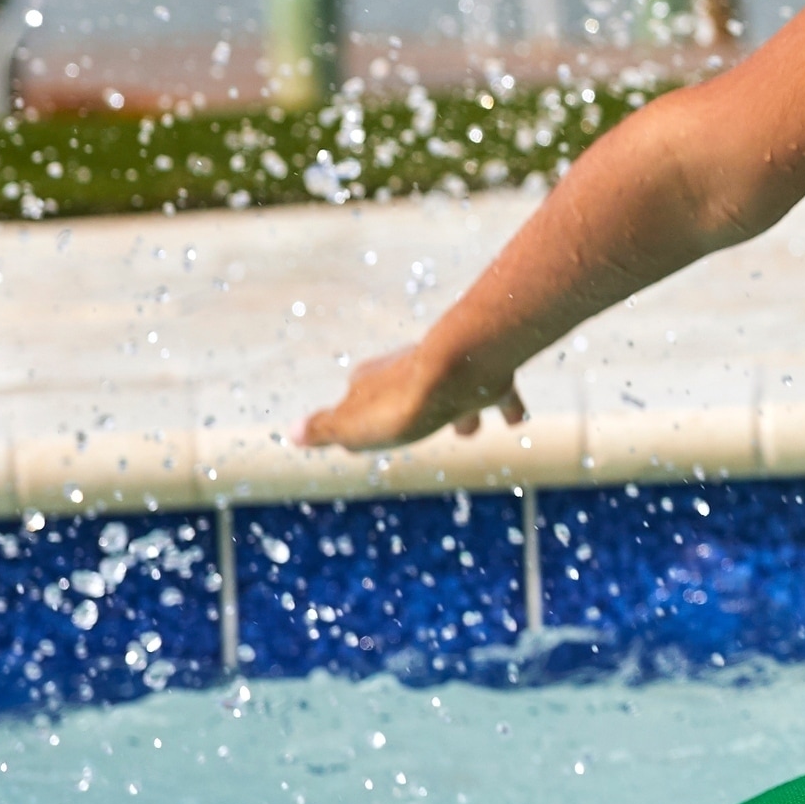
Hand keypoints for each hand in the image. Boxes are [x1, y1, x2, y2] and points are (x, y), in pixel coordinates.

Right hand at [297, 339, 527, 452]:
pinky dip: (507, 406)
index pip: (357, 399)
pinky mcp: (489, 377)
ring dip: (462, 412)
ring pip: (455, 392)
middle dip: (409, 410)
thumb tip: (289, 434)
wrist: (459, 369)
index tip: (357, 434)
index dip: (356, 418)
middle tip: (412, 429)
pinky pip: (500, 393)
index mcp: (374, 380)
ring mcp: (452, 372)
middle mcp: (412, 370)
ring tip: (468, 432)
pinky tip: (514, 421)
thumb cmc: (402, 403)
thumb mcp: (352, 427)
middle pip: (406, 390)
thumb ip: (323, 430)